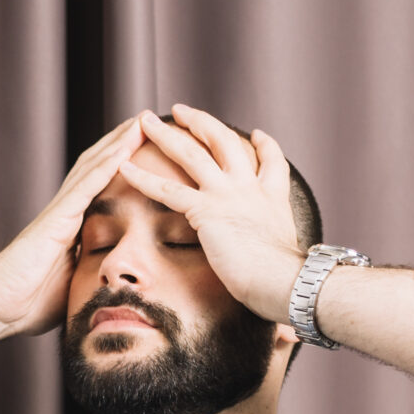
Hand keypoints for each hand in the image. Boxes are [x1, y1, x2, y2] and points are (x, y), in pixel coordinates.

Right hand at [0, 114, 146, 337]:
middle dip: (123, 141)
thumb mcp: (71, 285)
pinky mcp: (55, 220)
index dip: (122, 163)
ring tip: (144, 120)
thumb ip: (89, 273)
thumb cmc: (27, 303)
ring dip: (119, 142)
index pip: (100, 185)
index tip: (148, 147)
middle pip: (98, 164)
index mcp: (70, 225)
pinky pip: (86, 185)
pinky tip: (126, 146)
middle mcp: (65, 211)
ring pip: (94, 166)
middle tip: (152, 119)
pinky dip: (107, 164)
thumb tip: (111, 282)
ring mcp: (59, 212)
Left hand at [121, 108, 306, 322]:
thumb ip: (280, 265)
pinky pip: (167, 189)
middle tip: (182, 110)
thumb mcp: (289, 264)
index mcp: (272, 198)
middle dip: (202, 123)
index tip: (255, 135)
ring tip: (143, 121)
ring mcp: (228, 194)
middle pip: (224, 143)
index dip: (264, 147)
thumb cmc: (290, 284)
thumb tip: (287, 303)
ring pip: (192, 153)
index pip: (271, 163)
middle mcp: (251, 187)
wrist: (287, 283)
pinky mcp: (207, 210)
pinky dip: (144, 176)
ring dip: (165, 134)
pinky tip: (123, 166)